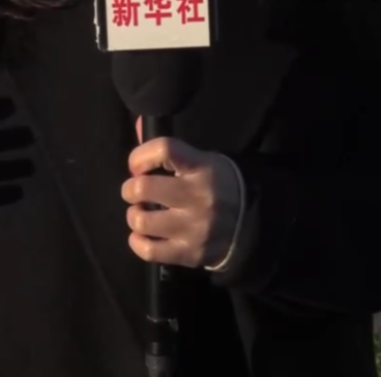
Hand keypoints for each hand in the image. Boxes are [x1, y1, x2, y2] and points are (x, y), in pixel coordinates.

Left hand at [121, 129, 241, 268]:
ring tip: (141, 213)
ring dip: (134, 215)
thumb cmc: (219, 184)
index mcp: (200, 167)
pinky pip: (151, 251)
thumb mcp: (203, 160)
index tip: (136, 166)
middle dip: (130, 189)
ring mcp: (194, 227)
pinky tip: (141, 235)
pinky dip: (137, 242)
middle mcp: (197, 196)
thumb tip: (136, 128)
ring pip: (143, 221)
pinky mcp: (190, 253)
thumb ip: (171, 151)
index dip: (140, 155)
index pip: (164, 149)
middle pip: (144, 188)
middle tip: (135, 191)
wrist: (251, 222)